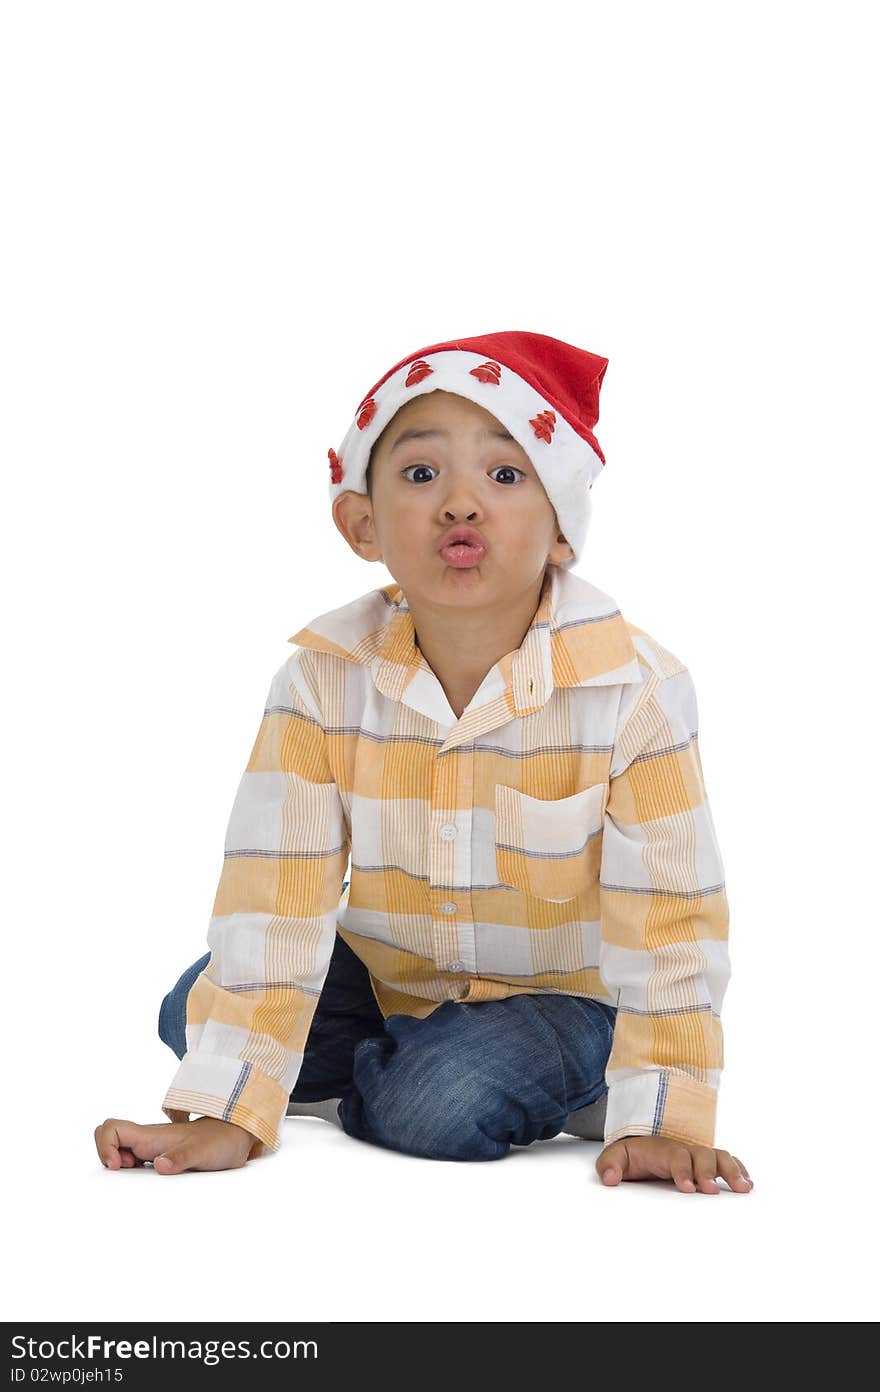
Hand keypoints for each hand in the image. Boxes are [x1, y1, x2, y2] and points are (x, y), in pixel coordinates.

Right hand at [94, 1115, 257, 1174]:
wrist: (234, 1138)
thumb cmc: (218, 1141)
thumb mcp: (201, 1151)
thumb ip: (181, 1157)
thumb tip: (160, 1165)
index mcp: (151, 1136)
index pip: (112, 1128)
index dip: (105, 1146)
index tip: (119, 1166)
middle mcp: (147, 1142)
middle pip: (110, 1141)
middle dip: (107, 1160)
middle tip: (129, 1175)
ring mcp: (153, 1151)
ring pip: (120, 1155)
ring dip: (120, 1171)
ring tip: (141, 1182)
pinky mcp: (161, 1161)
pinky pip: (135, 1166)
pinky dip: (133, 1178)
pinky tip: (151, 1187)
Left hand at [596, 1136, 752, 1193]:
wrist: (640, 1145)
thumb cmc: (631, 1155)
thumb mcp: (614, 1157)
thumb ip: (609, 1165)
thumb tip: (610, 1177)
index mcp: (662, 1149)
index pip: (676, 1156)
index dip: (683, 1171)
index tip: (688, 1188)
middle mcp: (684, 1149)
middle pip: (701, 1154)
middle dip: (708, 1172)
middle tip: (712, 1191)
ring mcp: (697, 1155)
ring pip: (718, 1156)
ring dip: (731, 1170)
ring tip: (743, 1188)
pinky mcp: (706, 1162)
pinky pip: (726, 1161)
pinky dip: (739, 1169)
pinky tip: (748, 1184)